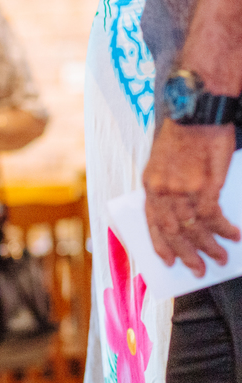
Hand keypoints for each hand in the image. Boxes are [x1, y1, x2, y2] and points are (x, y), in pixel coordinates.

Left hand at [142, 121, 238, 275]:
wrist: (196, 113)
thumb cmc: (183, 135)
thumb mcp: (164, 162)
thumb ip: (170, 188)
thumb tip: (185, 214)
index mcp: (150, 185)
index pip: (152, 222)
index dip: (160, 244)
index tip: (168, 261)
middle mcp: (163, 190)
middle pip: (173, 230)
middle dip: (186, 254)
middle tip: (198, 270)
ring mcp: (183, 189)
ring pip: (194, 228)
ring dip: (209, 246)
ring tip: (220, 258)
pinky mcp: (205, 185)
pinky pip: (213, 216)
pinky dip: (223, 229)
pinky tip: (233, 236)